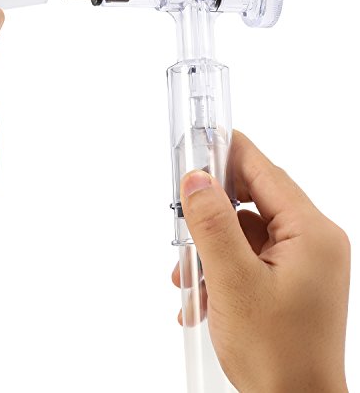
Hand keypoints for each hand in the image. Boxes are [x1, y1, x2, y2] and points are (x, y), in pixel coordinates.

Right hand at [172, 131, 349, 391]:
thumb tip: (196, 179)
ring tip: (187, 274)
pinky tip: (201, 293)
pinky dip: (221, 265)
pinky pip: (247, 253)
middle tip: (182, 212)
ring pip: (245, 230)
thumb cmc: (276, 354)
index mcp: (311, 233)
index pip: (265, 172)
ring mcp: (300, 260)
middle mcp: (311, 241)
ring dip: (211, 246)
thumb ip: (212, 225)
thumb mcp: (234, 282)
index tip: (200, 138)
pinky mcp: (286, 276)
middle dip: (213, 209)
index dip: (229, 152)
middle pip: (253, 200)